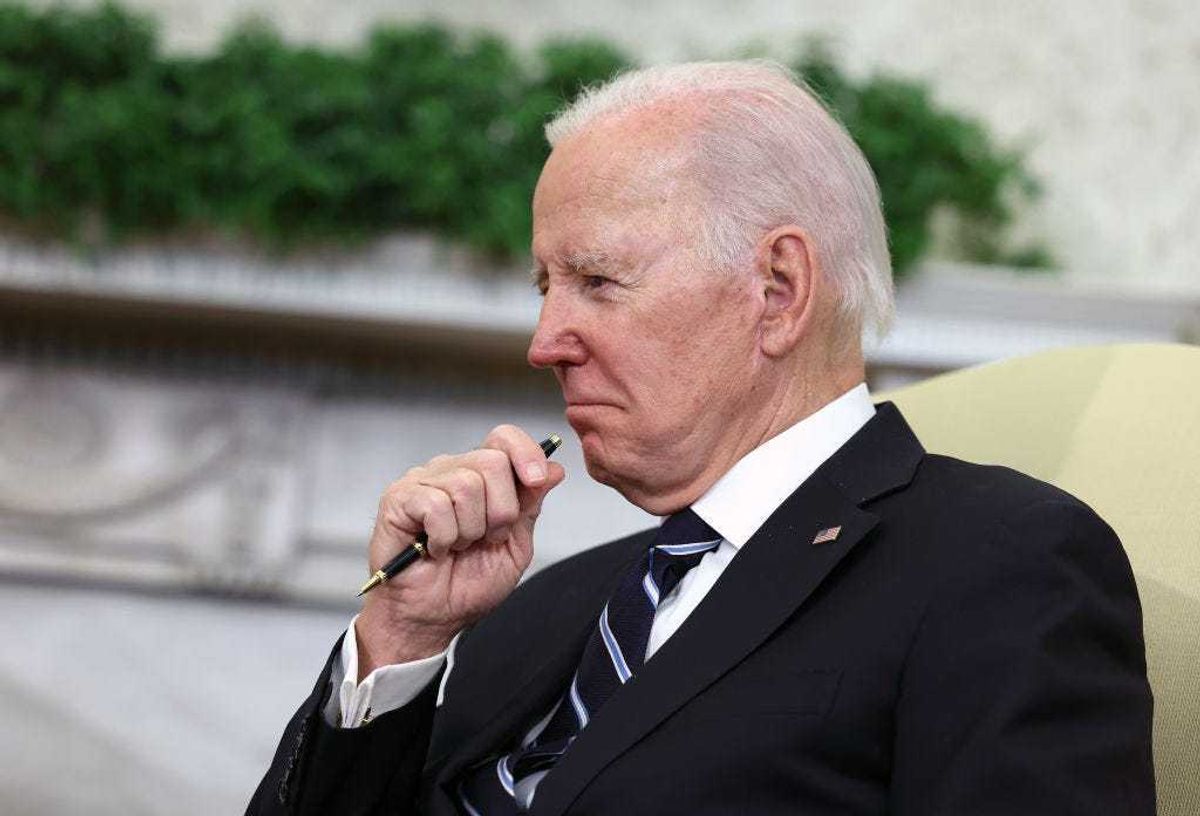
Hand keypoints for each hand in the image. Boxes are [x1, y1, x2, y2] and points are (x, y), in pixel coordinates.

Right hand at [355, 425, 565, 678]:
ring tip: (456, 546)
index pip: (504, 439)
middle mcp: (452, 471)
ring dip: (469, 530)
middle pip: (493, 462)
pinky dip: (443, 537)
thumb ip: (530, 506)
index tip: (535, 480)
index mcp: (481, 478)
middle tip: (485, 539)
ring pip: (466, 485)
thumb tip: (553, 469)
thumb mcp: (513, 546)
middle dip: (500, 511)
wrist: (429, 618)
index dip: (525, 453)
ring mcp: (424, 481)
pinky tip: (434, 549)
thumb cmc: (465, 586)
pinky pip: (436, 504)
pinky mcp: (399, 498)